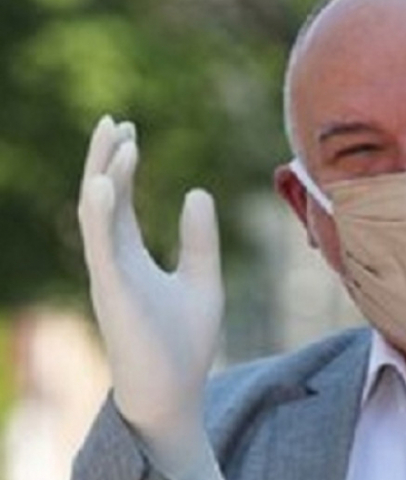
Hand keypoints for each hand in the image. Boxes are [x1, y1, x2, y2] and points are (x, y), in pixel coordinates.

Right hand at [78, 115, 224, 479]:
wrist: (175, 391)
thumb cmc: (184, 342)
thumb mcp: (202, 278)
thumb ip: (199, 238)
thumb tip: (197, 190)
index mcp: (130, 256)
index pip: (120, 200)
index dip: (122, 166)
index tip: (129, 131)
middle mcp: (113, 261)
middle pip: (102, 198)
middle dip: (106, 159)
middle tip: (114, 120)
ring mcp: (110, 274)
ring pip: (96, 214)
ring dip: (105, 174)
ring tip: (117, 137)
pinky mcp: (113, 291)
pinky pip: (101, 245)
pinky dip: (102, 212)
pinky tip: (108, 181)